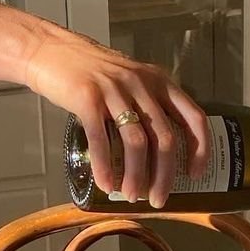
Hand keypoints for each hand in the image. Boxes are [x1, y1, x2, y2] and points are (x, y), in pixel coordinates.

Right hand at [23, 21, 209, 206]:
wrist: (49, 50)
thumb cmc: (91, 72)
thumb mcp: (131, 80)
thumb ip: (148, 106)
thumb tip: (159, 154)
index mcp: (159, 81)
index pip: (193, 117)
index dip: (200, 149)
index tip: (195, 174)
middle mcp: (142, 84)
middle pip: (165, 139)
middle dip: (164, 176)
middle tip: (158, 199)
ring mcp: (115, 90)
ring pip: (137, 143)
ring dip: (136, 176)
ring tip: (131, 196)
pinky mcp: (88, 98)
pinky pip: (101, 140)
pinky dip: (105, 167)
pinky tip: (106, 184)